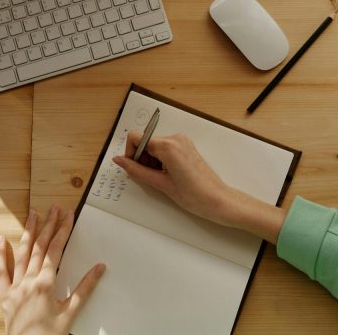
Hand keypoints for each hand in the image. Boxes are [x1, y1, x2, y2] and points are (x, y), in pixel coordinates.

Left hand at [0, 205, 105, 334]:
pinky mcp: (6, 296)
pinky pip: (1, 272)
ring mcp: (15, 288)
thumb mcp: (71, 312)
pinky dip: (0, 255)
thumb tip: (99, 268)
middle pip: (39, 247)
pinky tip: (1, 240)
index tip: (68, 215)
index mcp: (45, 284)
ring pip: (21, 254)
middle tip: (54, 208)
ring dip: (28, 233)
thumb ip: (85, 288)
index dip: (63, 230)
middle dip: (48, 225)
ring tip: (32, 215)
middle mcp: (28, 281)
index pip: (56, 250)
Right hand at [112, 132, 286, 242]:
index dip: (130, 153)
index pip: (136, 137)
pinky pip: (165, 149)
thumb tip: (119, 161)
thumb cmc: (194, 195)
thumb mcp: (160, 184)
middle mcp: (175, 138)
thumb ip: (136, 170)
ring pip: (154, 146)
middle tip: (151, 178)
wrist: (218, 200)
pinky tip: (168, 175)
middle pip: (145, 142)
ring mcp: (182, 141)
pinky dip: (160, 161)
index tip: (134, 168)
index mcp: (168, 145)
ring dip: (151, 161)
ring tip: (162, 179)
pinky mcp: (186, 147)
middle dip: (142, 159)